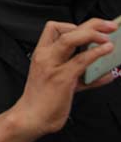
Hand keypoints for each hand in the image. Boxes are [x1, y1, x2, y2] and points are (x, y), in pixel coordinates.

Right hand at [0, 18, 116, 141]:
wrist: (31, 117)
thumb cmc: (44, 100)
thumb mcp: (61, 81)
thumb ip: (83, 75)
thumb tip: (107, 72)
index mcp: (42, 54)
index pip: (54, 28)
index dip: (74, 25)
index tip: (90, 30)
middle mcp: (45, 56)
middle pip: (66, 29)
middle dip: (91, 24)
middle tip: (109, 25)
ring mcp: (52, 65)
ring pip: (71, 39)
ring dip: (93, 34)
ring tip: (109, 37)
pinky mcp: (62, 77)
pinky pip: (81, 60)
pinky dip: (96, 53)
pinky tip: (107, 51)